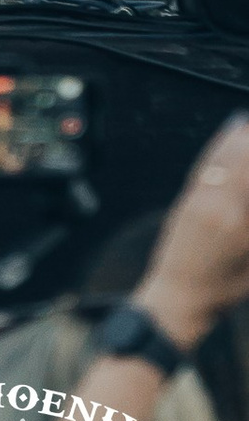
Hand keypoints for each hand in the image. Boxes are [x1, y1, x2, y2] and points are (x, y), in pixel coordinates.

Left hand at [133, 110, 248, 351]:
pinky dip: (223, 143)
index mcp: (241, 224)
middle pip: (243, 159)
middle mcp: (221, 205)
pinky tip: (233, 131)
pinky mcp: (188, 196)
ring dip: (242, 136)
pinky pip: (209, 162)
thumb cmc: (224, 288)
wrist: (179, 296)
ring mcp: (201, 198)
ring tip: (248, 124)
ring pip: (226, 154)